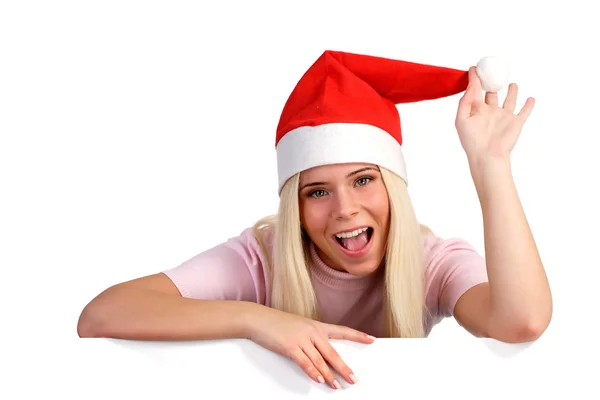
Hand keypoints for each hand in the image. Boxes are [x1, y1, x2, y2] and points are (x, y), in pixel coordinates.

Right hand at [248, 306, 374, 388]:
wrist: (257, 318)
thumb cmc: (276, 323)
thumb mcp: (298, 326)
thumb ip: (310, 338)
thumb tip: (319, 356)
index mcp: (316, 325)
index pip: (341, 330)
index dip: (358, 335)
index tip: (371, 339)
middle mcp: (312, 331)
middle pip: (333, 353)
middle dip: (344, 368)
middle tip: (353, 379)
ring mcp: (301, 339)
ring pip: (320, 361)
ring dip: (330, 375)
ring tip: (337, 386)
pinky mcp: (290, 347)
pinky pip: (305, 362)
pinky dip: (313, 372)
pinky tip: (320, 380)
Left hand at [455, 66, 534, 162]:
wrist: (487, 156)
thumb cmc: (472, 141)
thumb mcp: (461, 119)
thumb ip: (465, 102)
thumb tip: (471, 86)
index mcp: (477, 111)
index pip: (475, 91)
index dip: (474, 79)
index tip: (473, 68)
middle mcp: (490, 112)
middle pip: (491, 94)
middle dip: (492, 83)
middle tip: (492, 71)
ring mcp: (504, 117)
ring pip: (509, 101)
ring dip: (511, 92)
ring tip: (512, 83)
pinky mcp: (516, 123)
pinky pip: (524, 112)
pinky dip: (528, 105)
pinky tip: (531, 98)